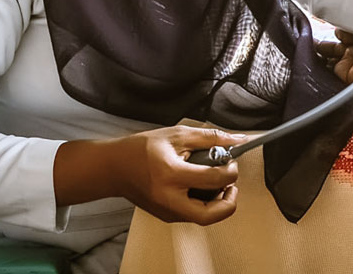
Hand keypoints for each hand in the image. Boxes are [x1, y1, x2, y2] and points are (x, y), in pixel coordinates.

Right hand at [115, 125, 243, 224]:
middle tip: (231, 184)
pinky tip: (201, 187)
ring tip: (215, 182)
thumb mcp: (177, 135)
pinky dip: (204, 204)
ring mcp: (166, 211)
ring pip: (204, 218)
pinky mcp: (166, 216)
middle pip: (212, 214)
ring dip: (218, 203)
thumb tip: (238, 139)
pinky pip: (193, 215)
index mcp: (172, 175)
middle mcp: (169, 198)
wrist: (114, 168)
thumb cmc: (141, 149)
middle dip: (230, 201)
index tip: (232, 162)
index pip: (214, 179)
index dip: (231, 171)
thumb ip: (210, 138)